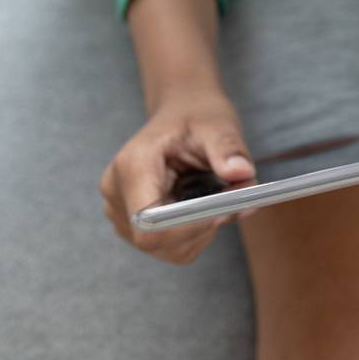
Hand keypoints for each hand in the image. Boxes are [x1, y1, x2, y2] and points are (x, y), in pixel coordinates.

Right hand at [99, 85, 258, 265]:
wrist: (180, 111)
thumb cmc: (195, 115)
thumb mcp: (217, 123)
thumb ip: (228, 148)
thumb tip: (241, 173)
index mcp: (132, 165)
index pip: (150, 224)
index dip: (188, 227)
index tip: (221, 211)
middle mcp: (117, 193)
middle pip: (157, 241)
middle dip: (199, 228)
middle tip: (228, 202)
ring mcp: (120, 212)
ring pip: (164, 248)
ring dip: (199, 232)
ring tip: (213, 199)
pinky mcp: (130, 224)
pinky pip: (166, 247)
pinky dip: (192, 234)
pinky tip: (199, 207)